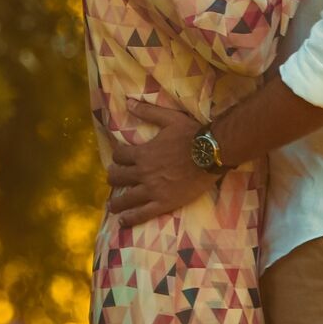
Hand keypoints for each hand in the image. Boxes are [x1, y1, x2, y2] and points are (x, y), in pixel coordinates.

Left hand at [105, 100, 215, 225]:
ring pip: (126, 197)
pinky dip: (130, 218)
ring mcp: (153, 189)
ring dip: (116, 201)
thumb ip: (148, 112)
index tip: (119, 159)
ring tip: (111, 205)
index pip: (119, 156)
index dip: (117, 156)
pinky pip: (142, 213)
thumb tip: (128, 102)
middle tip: (114, 179)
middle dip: (114, 177)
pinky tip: (122, 221)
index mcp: (143, 153)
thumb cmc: (192, 135)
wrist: (212, 154)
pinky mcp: (164, 203)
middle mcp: (143, 172)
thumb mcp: (169, 118)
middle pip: (118, 177)